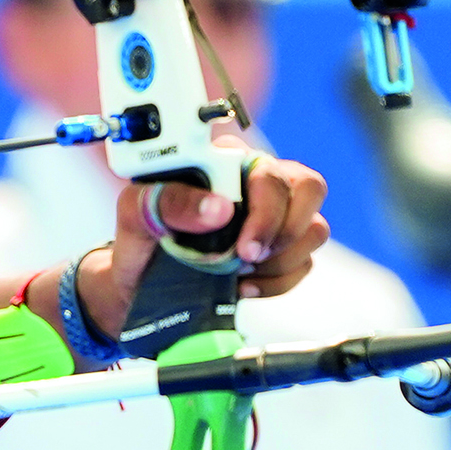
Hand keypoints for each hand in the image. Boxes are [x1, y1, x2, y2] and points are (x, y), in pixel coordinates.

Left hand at [84, 151, 329, 336]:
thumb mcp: (135, 214)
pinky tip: (241, 286)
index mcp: (225, 163)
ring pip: (315, 230)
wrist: (137, 284)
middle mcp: (256, 184)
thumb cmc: (138, 238)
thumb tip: (218, 208)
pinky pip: (304, 264)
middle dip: (283, 233)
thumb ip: (167, 201)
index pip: (272, 171)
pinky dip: (276, 282)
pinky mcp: (279, 250)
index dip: (266, 210)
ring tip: (235, 274)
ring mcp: (272, 217)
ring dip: (279, 261)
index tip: (242, 248)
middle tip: (247, 258)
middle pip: (310, 190)